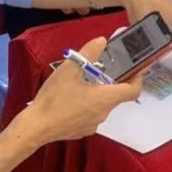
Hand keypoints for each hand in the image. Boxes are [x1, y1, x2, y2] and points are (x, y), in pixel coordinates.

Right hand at [22, 36, 142, 145]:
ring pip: (102, 105)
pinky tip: (71, 99)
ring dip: (97, 93)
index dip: (136, 79)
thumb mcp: (70, 69)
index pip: (134, 90)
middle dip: (110, 82)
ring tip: (82, 82)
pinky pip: (91, 115)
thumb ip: (88, 53)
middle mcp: (104, 113)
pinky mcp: (82, 131)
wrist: (35, 128)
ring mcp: (93, 124)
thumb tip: (102, 41)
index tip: (132, 69)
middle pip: (116, 96)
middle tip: (99, 70)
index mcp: (106, 98)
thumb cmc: (55, 98)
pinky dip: (87, 105)